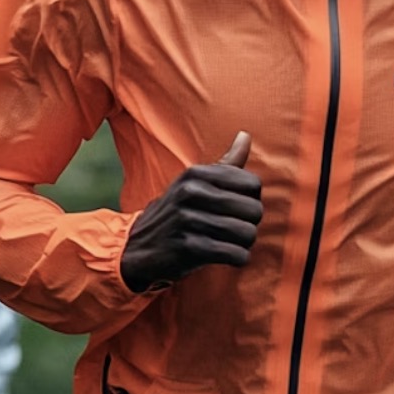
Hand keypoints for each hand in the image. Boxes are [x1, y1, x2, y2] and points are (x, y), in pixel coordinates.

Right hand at [121, 132, 262, 291]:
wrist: (139, 246)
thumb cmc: (179, 212)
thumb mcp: (196, 183)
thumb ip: (225, 163)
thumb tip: (245, 135)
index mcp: (197, 173)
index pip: (253, 184)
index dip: (251, 200)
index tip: (236, 209)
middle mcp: (191, 192)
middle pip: (254, 210)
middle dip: (250, 224)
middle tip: (233, 229)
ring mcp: (188, 219)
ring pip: (247, 234)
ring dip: (244, 244)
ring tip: (230, 243)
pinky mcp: (188, 247)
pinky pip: (236, 255)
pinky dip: (237, 259)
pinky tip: (226, 257)